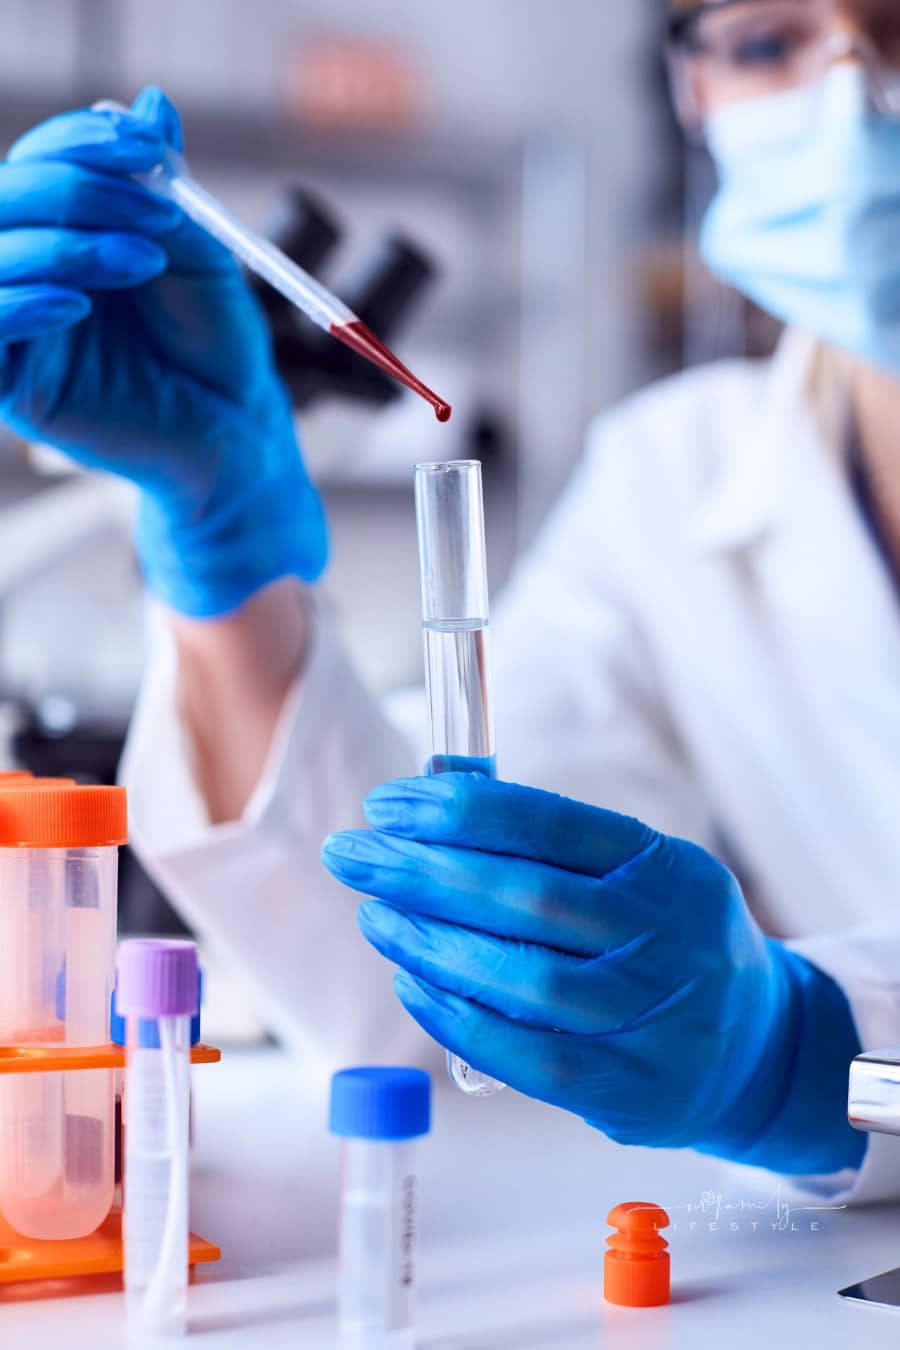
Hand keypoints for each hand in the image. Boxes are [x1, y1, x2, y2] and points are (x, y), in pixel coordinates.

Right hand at [0, 87, 326, 615]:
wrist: (235, 427)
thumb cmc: (217, 344)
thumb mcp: (199, 252)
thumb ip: (164, 187)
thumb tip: (150, 103)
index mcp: (67, 233)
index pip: (38, 163)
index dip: (80, 142)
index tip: (147, 145)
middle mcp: (31, 271)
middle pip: (3, 198)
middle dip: (76, 187)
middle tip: (155, 207)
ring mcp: (18, 327)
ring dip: (64, 244)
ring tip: (144, 261)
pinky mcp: (15, 385)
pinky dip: (20, 303)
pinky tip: (76, 304)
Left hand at [323, 774, 863, 1174]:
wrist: (757, 1049)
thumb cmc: (671, 939)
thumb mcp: (644, 871)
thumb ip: (552, 845)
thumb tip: (432, 810)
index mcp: (668, 868)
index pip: (551, 824)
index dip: (461, 811)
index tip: (390, 805)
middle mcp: (668, 941)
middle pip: (527, 898)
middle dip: (423, 871)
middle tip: (354, 854)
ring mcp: (653, 1022)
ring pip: (524, 979)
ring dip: (430, 943)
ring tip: (375, 915)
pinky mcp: (629, 1091)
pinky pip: (526, 1057)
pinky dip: (456, 1017)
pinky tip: (411, 981)